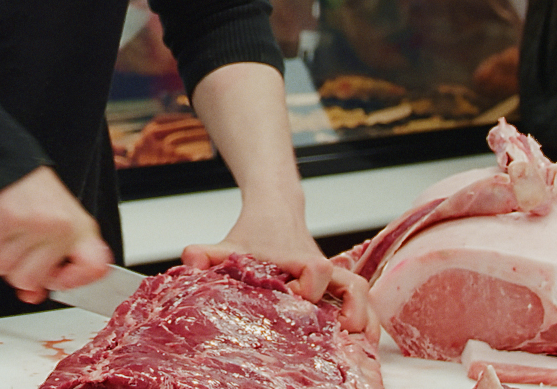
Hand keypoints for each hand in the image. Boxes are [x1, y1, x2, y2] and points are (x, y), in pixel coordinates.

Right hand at [0, 166, 111, 303]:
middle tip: (9, 247)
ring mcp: (34, 224)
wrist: (4, 158)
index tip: (55, 281)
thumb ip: (47, 261)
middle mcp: (61, 227)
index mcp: (80, 228)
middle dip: (10, 269)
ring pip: (0, 269)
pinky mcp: (6, 218)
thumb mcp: (52, 222)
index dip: (72, 282)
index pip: (93, 267)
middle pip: (28, 279)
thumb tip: (32, 295)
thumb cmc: (29, 191)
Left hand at [180, 219, 373, 334]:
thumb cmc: (255, 234)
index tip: (299, 296)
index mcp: (297, 260)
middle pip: (351, 284)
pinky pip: (360, 302)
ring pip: (361, 293)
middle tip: (345, 329)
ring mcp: (331, 281)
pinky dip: (367, 320)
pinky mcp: (335, 290)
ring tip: (361, 341)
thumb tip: (189, 259)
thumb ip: (208, 253)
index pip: (314, 267)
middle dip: (352, 307)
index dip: (311, 282)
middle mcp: (320, 271)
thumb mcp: (230, 245)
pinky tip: (363, 344)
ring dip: (366, 316)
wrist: (275, 213)